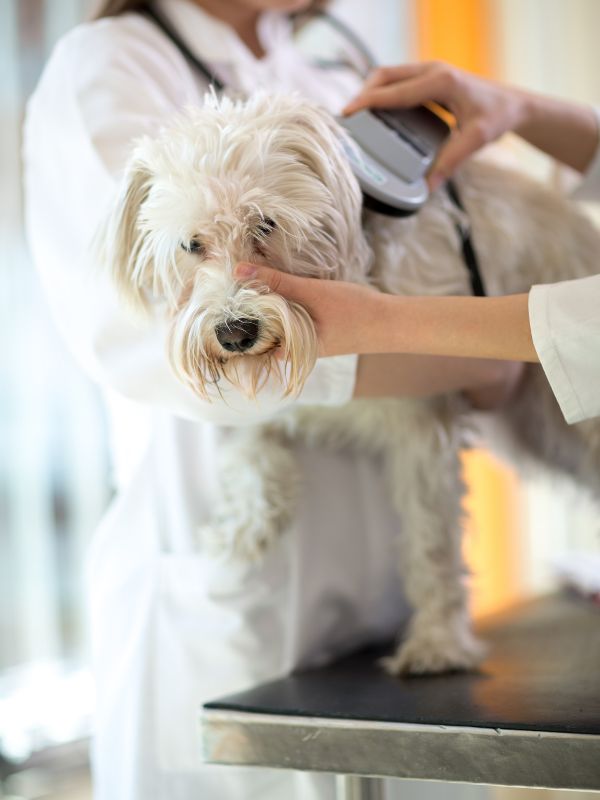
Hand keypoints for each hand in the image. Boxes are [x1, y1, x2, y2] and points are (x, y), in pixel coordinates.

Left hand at [234, 263, 381, 356]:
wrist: (390, 321)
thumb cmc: (354, 311)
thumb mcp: (311, 292)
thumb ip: (276, 282)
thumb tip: (239, 271)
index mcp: (290, 351)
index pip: (250, 343)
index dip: (233, 327)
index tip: (218, 308)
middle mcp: (295, 350)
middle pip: (260, 334)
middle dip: (245, 314)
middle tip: (225, 292)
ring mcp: (305, 341)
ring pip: (274, 325)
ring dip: (262, 308)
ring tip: (243, 287)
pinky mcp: (313, 330)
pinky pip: (288, 320)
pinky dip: (279, 306)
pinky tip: (273, 289)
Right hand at [343, 61, 529, 189]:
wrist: (514, 105)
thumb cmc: (497, 117)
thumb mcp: (475, 141)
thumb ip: (450, 163)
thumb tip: (427, 189)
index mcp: (440, 82)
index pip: (394, 90)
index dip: (368, 101)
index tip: (348, 113)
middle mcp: (433, 71)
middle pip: (385, 74)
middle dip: (364, 93)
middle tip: (348, 117)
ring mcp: (431, 72)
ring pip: (390, 75)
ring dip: (372, 92)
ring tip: (358, 117)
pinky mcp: (430, 79)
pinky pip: (399, 82)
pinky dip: (384, 94)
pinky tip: (378, 113)